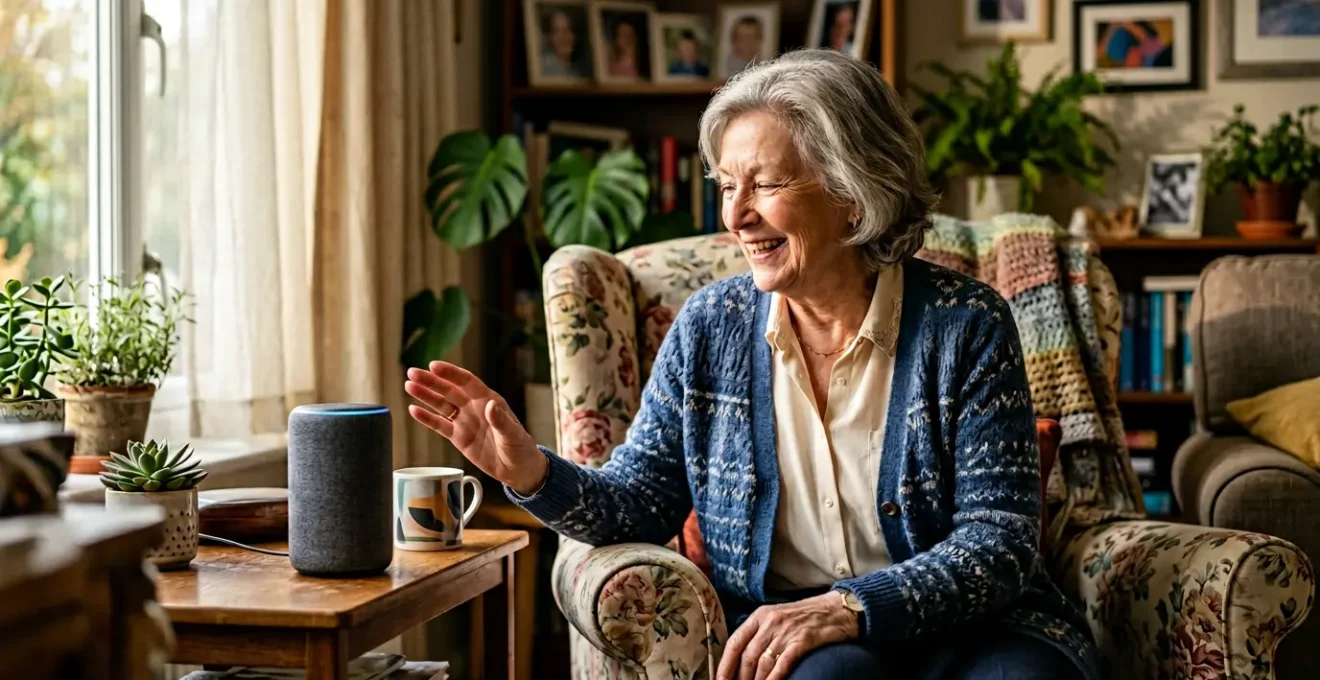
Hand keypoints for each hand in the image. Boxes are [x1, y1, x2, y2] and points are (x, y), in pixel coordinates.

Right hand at [405, 361, 547, 494]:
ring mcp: (465, 422)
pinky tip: (413, 410)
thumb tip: (490, 404)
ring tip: (409, 385)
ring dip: (425, 395)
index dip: (450, 373)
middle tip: (412, 372)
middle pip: (449, 390)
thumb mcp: (513, 435)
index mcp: (489, 400)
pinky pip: (440, 425)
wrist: (518, 469)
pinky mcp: (458, 437)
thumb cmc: (520, 448)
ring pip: (441, 405)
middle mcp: (474, 407)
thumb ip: (501, 420)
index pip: (466, 382)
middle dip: (431, 381)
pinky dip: (426, 418)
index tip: (433, 366)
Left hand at [717, 593, 859, 679]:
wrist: (837, 609)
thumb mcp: (777, 617)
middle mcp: (771, 622)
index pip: (735, 642)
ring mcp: (787, 631)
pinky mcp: (803, 640)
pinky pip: (783, 664)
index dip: (725, 664)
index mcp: (760, 616)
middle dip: (740, 678)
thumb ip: (759, 633)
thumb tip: (742, 659)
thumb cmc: (805, 617)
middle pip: (747, 656)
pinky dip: (774, 678)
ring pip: (763, 662)